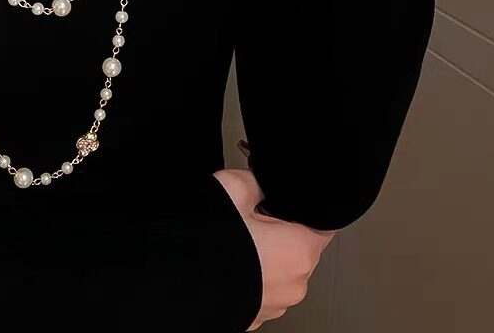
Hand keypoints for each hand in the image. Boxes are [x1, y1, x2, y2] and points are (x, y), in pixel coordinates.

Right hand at [214, 169, 335, 329]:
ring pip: (278, 268)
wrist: (171, 277)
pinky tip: (226, 258)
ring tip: (233, 238)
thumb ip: (260, 180)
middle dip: (278, 229)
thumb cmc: (205, 240)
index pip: (322, 224)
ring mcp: (273, 305)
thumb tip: (264, 178)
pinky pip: (260, 286)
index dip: (300, 207)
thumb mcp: (234, 186)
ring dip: (262, 253)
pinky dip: (249, 273)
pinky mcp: (253, 315)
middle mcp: (293, 285)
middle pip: (298, 246)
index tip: (281, 200)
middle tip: (248, 215)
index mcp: (298, 251)